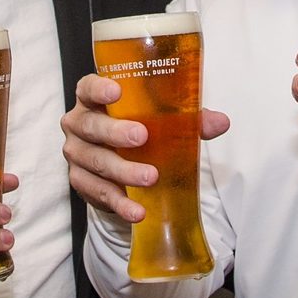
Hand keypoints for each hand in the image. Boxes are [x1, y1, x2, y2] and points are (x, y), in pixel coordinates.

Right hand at [60, 73, 228, 222]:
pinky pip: (98, 193)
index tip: (116, 91)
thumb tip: (220, 122)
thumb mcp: (158, 117)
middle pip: (90, 126)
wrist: (116, 160)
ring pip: (96, 162)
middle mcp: (79, 123)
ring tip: (150, 177)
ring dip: (123, 171)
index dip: (99, 88)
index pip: (88, 88)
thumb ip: (187, 118)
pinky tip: (137, 210)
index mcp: (93, 99)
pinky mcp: (81, 181)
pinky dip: (120, 203)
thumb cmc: (136, 126)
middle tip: (141, 138)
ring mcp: (77, 154)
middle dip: (115, 132)